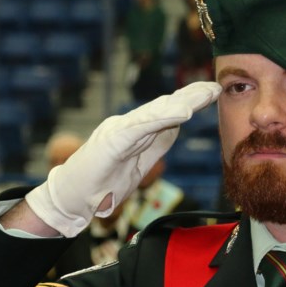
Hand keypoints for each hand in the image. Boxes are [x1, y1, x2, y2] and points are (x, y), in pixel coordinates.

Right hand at [24, 81, 221, 236]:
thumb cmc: (101, 185)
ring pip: (153, 113)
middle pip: (162, 107)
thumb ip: (155, 144)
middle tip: (214, 86)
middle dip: (189, 96)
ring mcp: (117, 131)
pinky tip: (181, 114)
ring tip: (202, 96)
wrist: (71, 199)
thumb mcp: (139, 164)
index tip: (211, 92)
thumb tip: (176, 127)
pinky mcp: (111, 142)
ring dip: (180, 103)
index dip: (188, 101)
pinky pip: (139, 128)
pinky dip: (161, 119)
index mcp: (134, 131)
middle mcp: (126, 125)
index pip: (165, 113)